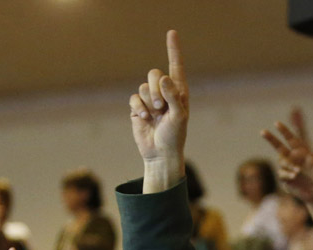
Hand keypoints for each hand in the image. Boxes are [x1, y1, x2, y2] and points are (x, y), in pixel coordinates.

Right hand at [129, 31, 188, 171]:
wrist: (160, 153)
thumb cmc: (175, 136)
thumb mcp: (179, 116)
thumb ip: (173, 96)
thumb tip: (163, 77)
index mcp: (179, 91)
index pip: (176, 66)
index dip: (173, 49)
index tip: (172, 32)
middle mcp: (164, 92)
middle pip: (154, 74)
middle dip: (156, 89)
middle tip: (161, 107)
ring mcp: (150, 100)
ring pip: (143, 87)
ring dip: (148, 102)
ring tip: (154, 115)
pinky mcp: (138, 108)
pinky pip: (134, 98)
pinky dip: (138, 107)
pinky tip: (144, 118)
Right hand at [261, 107, 312, 202]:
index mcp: (300, 152)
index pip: (290, 139)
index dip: (284, 131)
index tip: (276, 123)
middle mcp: (292, 158)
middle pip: (278, 146)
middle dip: (271, 139)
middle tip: (262, 131)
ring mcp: (287, 168)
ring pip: (281, 161)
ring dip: (288, 164)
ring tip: (298, 171)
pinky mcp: (285, 178)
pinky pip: (282, 173)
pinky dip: (287, 173)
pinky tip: (295, 175)